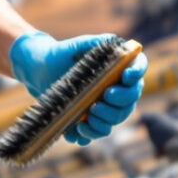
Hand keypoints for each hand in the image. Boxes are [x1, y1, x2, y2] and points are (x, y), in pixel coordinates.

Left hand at [7, 31, 145, 145]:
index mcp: (118, 68)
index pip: (138, 69)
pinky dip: (87, 134)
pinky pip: (95, 133)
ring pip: (115, 120)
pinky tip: (75, 129)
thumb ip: (98, 43)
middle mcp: (116, 89)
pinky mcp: (88, 121)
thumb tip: (116, 44)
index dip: (137, 73)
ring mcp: (103, 108)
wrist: (40, 70)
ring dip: (105, 121)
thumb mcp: (78, 45)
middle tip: (103, 98)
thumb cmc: (62, 54)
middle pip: (130, 101)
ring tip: (89, 114)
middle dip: (120, 102)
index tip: (125, 76)